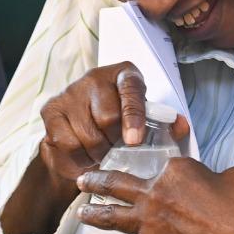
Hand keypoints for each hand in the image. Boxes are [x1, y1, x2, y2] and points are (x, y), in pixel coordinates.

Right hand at [38, 62, 189, 182]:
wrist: (79, 133)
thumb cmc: (120, 125)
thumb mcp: (144, 121)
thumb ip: (163, 124)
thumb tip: (181, 126)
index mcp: (124, 75)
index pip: (131, 91)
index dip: (133, 116)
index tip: (134, 140)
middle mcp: (95, 77)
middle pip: (107, 117)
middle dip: (115, 142)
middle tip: (117, 152)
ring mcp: (70, 92)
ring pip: (87, 134)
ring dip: (98, 154)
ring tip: (103, 156)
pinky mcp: (51, 109)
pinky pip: (67, 142)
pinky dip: (79, 158)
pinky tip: (86, 158)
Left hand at [76, 158, 233, 233]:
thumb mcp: (232, 178)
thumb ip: (211, 175)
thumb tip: (209, 183)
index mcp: (175, 171)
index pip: (160, 165)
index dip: (163, 170)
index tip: (160, 173)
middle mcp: (155, 195)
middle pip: (117, 185)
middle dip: (97, 182)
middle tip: (83, 181)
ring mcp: (149, 227)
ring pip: (112, 218)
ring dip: (94, 214)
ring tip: (82, 212)